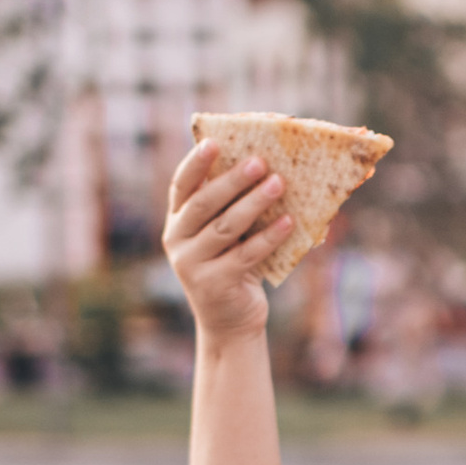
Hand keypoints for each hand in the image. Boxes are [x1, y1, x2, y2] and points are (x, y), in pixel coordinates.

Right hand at [164, 140, 285, 342]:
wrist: (230, 322)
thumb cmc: (232, 266)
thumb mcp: (224, 236)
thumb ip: (229, 208)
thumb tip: (267, 167)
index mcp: (177, 221)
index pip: (181, 186)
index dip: (196, 163)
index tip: (214, 142)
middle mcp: (177, 241)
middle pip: (204, 203)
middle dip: (233, 180)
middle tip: (260, 161)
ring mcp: (191, 265)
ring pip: (226, 227)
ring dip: (254, 203)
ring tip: (279, 183)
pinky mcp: (213, 284)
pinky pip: (245, 255)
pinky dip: (269, 237)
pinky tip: (289, 221)